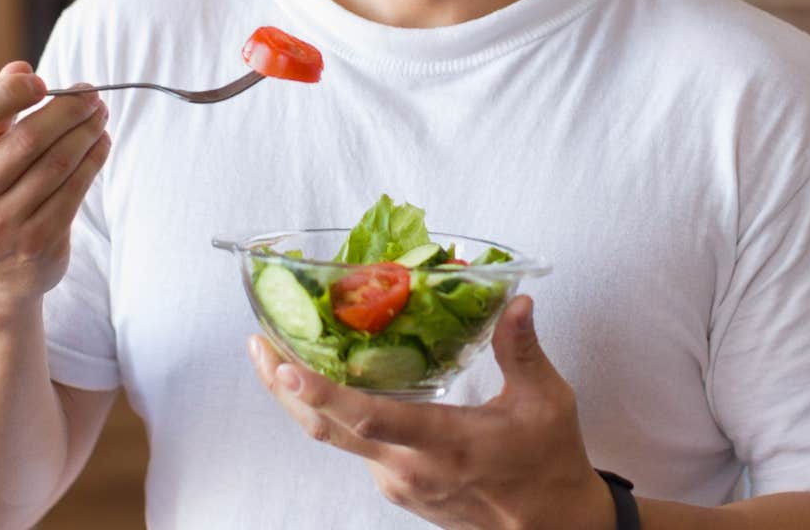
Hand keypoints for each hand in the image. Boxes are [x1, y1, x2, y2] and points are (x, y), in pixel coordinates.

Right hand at [0, 61, 111, 312]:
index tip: (40, 80)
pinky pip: (75, 190)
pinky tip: (101, 143)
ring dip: (86, 131)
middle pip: (27, 139)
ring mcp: (1, 226)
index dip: (7, 92)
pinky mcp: (37, 243)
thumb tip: (20, 68)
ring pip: (58, 163)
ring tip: (100, 114)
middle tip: (90, 93)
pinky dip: (94, 160)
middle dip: (67, 109)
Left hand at [249, 295, 613, 529]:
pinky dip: (333, 412)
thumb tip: (516, 301)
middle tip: (257, 344)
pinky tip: (324, 380)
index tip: (286, 370)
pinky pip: (354, 446)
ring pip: (336, 438)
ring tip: (278, 353)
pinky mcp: (397, 486)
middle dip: (284, 387)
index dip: (322, 395)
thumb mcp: (546, 402)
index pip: (369, 420)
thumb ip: (521, 349)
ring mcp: (398, 482)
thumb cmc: (548, 465)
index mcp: (445, 446)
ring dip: (304, 399)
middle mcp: (409, 469)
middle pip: (329, 430)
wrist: (552, 528)